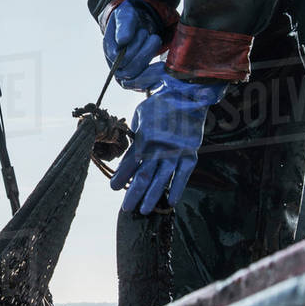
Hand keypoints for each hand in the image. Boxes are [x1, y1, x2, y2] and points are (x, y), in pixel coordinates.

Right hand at [103, 0, 167, 82]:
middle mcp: (115, 65)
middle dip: (145, 53)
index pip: (120, 58)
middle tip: (153, 37)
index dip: (135, 47)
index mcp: (110, 49)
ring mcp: (125, 75)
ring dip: (151, 64)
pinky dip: (155, 77)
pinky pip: (144, 86)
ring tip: (156, 46)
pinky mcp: (136, 80)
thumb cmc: (131, 19)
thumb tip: (122, 41)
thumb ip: (124, 24)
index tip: (144, 32)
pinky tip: (163, 66)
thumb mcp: (126, 14)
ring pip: (137, 81)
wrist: (137, 25)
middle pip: (129, 71)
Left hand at [110, 70, 227, 212]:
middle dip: (133, 194)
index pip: (129, 163)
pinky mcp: (191, 153)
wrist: (187, 94)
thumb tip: (130, 153)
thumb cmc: (160, 104)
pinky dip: (178, 188)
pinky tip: (172, 201)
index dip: (121, 177)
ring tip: (144, 210)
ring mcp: (176, 151)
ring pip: (162, 179)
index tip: (114, 188)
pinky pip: (184, 175)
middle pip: (144, 176)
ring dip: (152, 197)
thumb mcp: (140, 115)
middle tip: (126, 208)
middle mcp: (159, 147)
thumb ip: (135, 135)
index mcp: (144, 137)